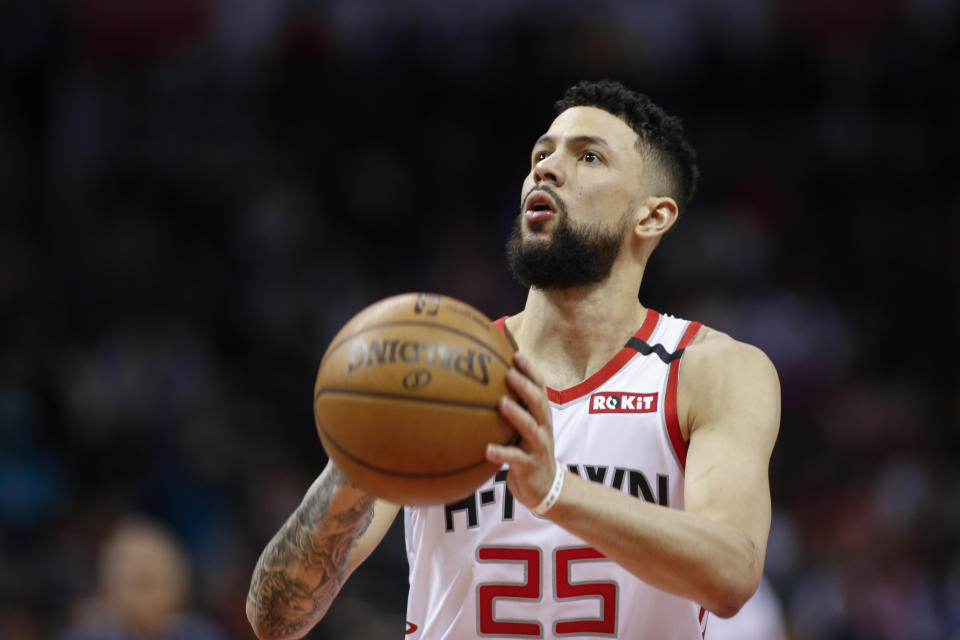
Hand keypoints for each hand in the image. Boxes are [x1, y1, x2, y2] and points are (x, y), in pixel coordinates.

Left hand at [485, 352, 557, 508]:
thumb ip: (510, 409)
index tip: (516, 354)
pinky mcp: (530, 467)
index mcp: (540, 416)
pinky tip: (487, 449)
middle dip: (526, 386)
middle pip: (539, 403)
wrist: (544, 487)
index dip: (531, 371)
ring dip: (517, 414)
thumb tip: (480, 387)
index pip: (540, 388)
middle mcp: (543, 428)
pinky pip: (515, 460)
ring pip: (530, 428)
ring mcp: (538, 447)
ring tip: (501, 403)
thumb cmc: (526, 450)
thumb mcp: (522, 428)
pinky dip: (501, 453)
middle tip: (509, 373)